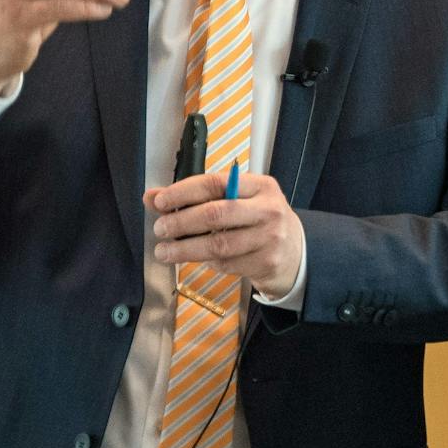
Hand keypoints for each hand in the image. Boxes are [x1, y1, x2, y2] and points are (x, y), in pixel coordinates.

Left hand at [146, 172, 302, 298]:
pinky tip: (195, 257)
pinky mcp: (266, 263)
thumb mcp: (236, 200)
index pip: (215, 183)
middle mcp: (268, 210)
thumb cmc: (259, 220)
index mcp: (260, 186)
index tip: (160, 202)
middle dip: (181, 222)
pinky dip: (206, 261)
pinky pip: (227, 263)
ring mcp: (270, 238)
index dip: (183, 192)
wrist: (296, 252)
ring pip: (218, 244)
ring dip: (185, 249)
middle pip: (215, 214)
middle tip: (160, 229)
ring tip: (164, 251)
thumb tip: (151, 197)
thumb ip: (195, 197)